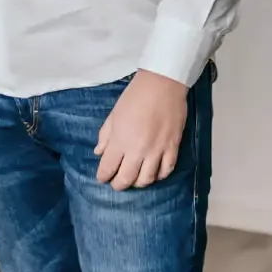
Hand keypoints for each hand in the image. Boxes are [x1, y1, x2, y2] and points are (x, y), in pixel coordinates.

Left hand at [94, 70, 187, 190]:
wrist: (162, 86)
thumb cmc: (134, 97)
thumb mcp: (113, 115)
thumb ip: (105, 135)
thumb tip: (99, 152)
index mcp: (120, 141)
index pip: (108, 167)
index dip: (103, 176)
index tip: (102, 178)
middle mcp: (138, 150)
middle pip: (127, 178)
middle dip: (119, 185)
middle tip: (116, 184)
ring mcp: (157, 151)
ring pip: (147, 179)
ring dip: (138, 183)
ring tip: (134, 181)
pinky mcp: (172, 148)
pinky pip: (166, 170)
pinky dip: (159, 176)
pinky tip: (154, 175)